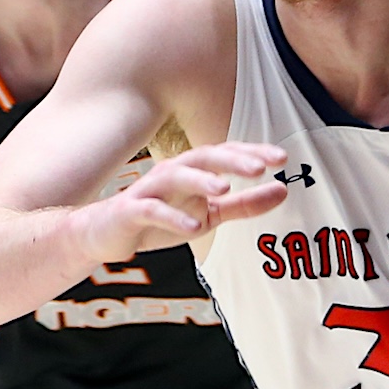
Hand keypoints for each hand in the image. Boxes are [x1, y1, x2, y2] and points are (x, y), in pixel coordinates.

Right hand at [68, 142, 287, 262]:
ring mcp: (150, 190)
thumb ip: (244, 204)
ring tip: (224, 188)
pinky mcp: (131, 211)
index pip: (226, 153)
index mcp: (194, 170)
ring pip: (176, 176)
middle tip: (261, 167)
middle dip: (232, 160)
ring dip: (200, 180)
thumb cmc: (160, 220)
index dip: (253, 153)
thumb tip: (283, 190)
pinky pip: (152, 211)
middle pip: (204, 157)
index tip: (282, 158)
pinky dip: (172, 217)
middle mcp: (173, 172)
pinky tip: (192, 228)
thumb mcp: (209, 214)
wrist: (105, 235)